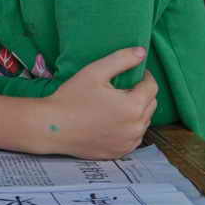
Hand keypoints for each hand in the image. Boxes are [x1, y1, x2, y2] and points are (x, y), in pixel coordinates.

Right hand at [26, 47, 158, 159]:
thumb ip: (121, 59)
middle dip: (142, 94)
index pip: (152, 87)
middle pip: (151, 105)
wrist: (52, 127)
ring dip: (137, 111)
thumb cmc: (71, 98)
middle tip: (124, 88)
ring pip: (144, 122)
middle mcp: (136, 127)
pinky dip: (129, 128)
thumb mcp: (94, 72)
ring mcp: (128, 142)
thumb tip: (142, 52)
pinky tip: (114, 121)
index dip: (145, 77)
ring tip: (118, 104)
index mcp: (133, 106)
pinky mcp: (120, 152)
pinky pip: (134, 137)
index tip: (135, 73)